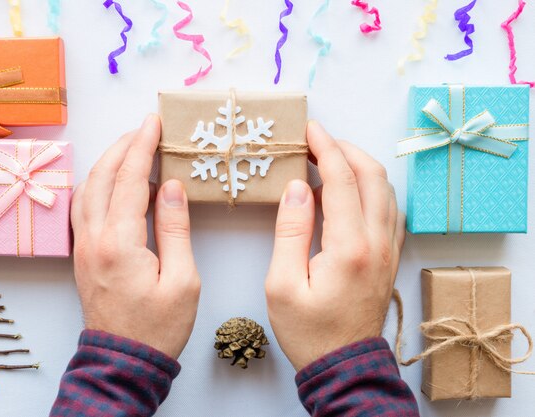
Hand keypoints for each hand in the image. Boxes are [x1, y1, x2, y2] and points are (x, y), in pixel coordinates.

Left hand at [70, 114, 200, 358]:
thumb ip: (174, 228)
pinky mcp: (82, 255)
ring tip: (128, 147)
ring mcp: (83, 246)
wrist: (123, 359)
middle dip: (123, 146)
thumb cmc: (158, 326)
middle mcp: (93, 238)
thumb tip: (170, 187)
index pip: (130, 180)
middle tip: (143, 127)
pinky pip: (82, 207)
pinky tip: (108, 181)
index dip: (142, 146)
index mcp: (120, 242)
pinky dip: (95, 184)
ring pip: (87, 189)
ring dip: (106, 163)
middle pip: (102, 177)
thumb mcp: (182, 279)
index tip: (153, 122)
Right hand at [265, 121, 404, 370]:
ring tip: (329, 163)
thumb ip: (290, 230)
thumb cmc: (308, 330)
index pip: (342, 180)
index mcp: (350, 247)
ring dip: (360, 167)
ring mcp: (389, 249)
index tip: (310, 130)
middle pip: (373, 175)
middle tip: (317, 141)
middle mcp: (378, 242)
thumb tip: (298, 187)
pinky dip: (371, 189)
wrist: (344, 364)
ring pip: (386, 190)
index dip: (325, 147)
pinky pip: (389, 209)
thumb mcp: (282, 284)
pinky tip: (349, 194)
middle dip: (346, 148)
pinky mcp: (391, 257)